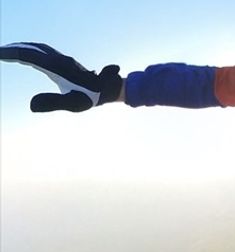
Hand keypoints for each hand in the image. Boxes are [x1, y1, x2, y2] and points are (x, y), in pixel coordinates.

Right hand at [0, 42, 122, 111]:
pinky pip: (43, 52)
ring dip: (21, 48)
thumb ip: (52, 103)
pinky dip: (30, 50)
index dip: (12, 54)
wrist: (109, 89)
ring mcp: (62, 59)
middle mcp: (59, 59)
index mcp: (58, 67)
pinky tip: (26, 56)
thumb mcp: (73, 105)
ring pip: (37, 48)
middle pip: (31, 48)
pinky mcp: (65, 62)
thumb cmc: (92, 98)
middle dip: (13, 49)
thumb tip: (31, 106)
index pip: (30, 56)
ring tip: (7, 53)